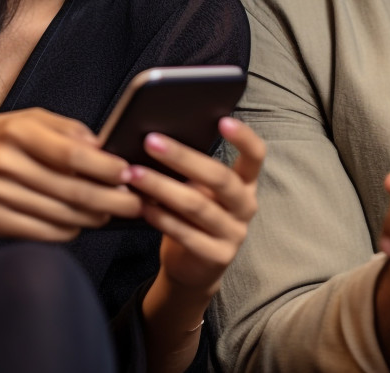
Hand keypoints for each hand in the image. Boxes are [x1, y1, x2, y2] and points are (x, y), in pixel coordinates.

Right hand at [0, 107, 143, 240]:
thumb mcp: (19, 121)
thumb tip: (103, 145)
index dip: (107, 167)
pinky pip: (43, 232)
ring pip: (62, 214)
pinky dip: (68, 230)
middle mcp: (5, 163)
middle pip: (73, 189)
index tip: (129, 172)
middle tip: (136, 203)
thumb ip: (63, 129)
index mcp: (16, 132)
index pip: (73, 153)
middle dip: (112, 199)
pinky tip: (79, 223)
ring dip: (94, 217)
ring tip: (111, 212)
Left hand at [126, 117, 264, 294]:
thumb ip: (191, 171)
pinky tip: (141, 206)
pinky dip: (162, 218)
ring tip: (134, 173)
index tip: (223, 119)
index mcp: (246, 184)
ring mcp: (234, 234)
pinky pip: (186, 234)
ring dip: (163, 187)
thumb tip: (159, 139)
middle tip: (151, 142)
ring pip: (197, 206)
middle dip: (183, 157)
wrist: (193, 269)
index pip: (256, 156)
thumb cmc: (193, 217)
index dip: (244, 137)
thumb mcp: (199, 190)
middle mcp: (246, 207)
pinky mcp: (217, 257)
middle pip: (220, 177)